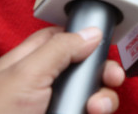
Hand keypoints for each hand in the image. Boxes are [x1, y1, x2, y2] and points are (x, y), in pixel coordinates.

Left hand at [0, 26, 124, 113]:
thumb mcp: (26, 73)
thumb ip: (59, 49)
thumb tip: (91, 32)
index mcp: (28, 62)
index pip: (60, 38)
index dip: (83, 36)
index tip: (102, 42)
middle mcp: (44, 84)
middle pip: (83, 67)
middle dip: (102, 70)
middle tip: (111, 77)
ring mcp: (54, 106)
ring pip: (91, 94)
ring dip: (104, 97)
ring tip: (96, 107)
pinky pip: (90, 113)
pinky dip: (98, 112)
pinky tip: (94, 113)